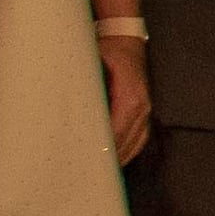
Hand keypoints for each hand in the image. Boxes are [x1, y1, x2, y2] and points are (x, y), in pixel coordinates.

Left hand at [98, 30, 151, 160]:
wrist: (125, 42)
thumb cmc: (108, 53)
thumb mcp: (93, 67)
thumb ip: (85, 91)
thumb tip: (69, 111)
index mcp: (130, 98)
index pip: (116, 132)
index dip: (102, 149)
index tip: (86, 161)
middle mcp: (142, 107)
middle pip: (126, 143)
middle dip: (108, 159)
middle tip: (87, 172)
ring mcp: (145, 111)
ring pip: (134, 144)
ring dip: (118, 158)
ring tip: (99, 173)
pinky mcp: (144, 113)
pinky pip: (138, 138)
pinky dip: (127, 151)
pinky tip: (115, 160)